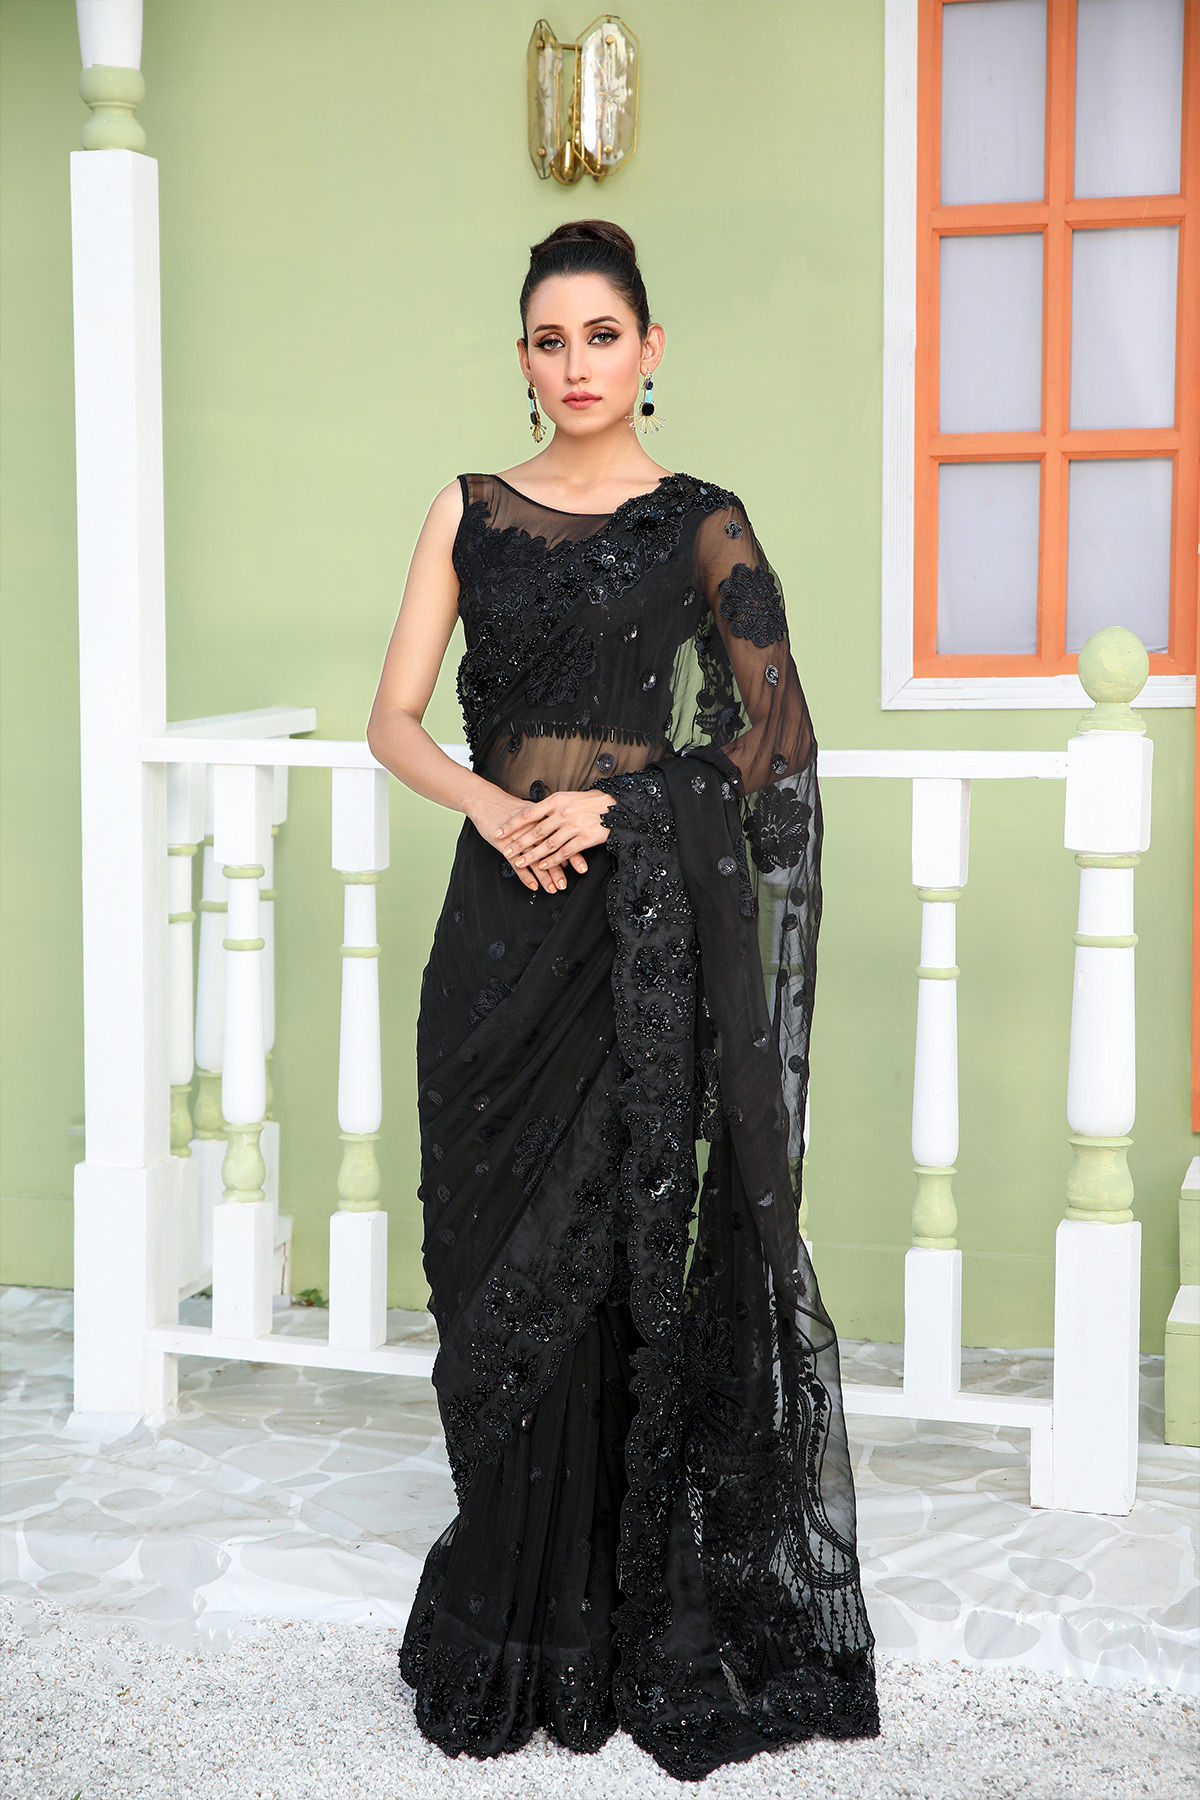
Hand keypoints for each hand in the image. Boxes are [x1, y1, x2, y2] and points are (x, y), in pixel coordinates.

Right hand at [464, 785, 563, 891]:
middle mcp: (532, 828)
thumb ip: (548, 824)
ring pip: (535, 860)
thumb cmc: (509, 807)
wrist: (485, 799)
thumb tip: (564, 840)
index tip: (582, 868)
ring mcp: (517, 837)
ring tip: (552, 889)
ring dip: (544, 876)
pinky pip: (516, 863)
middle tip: (566, 884)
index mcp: (542, 819)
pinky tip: (533, 886)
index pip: (561, 839)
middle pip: (549, 852)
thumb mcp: (532, 812)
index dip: (572, 854)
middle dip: (559, 870)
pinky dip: (525, 876)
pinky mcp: (504, 844)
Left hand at [494, 789, 611, 881]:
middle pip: (535, 831)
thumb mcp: (569, 797)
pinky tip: (542, 865)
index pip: (529, 813)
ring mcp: (574, 826)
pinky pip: (564, 852)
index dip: (512, 824)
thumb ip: (552, 806)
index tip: (499, 831)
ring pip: (548, 844)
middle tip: (505, 851)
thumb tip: (532, 813)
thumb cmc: (592, 801)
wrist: (617, 806)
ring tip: (520, 861)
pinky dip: (551, 860)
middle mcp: (564, 812)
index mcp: (557, 800)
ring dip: (532, 855)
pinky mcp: (585, 838)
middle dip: (518, 843)